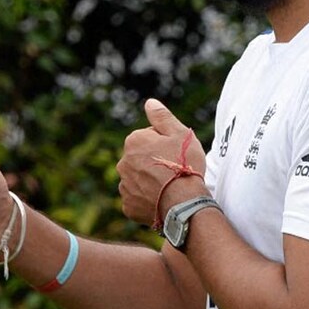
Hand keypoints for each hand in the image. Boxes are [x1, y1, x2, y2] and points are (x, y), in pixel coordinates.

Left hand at [117, 99, 207, 225]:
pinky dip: (147, 200)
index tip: (176, 154)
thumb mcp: (179, 133)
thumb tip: (149, 102)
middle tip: (174, 172)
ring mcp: (124, 186)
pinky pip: (137, 200)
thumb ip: (162, 117)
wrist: (184, 202)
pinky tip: (161, 201)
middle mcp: (123, 163)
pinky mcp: (128, 206)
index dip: (165, 144)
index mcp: (134, 141)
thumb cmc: (184, 164)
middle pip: (141, 159)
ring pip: (138, 180)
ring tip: (169, 189)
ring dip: (150, 182)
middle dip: (154, 163)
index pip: (149, 138)